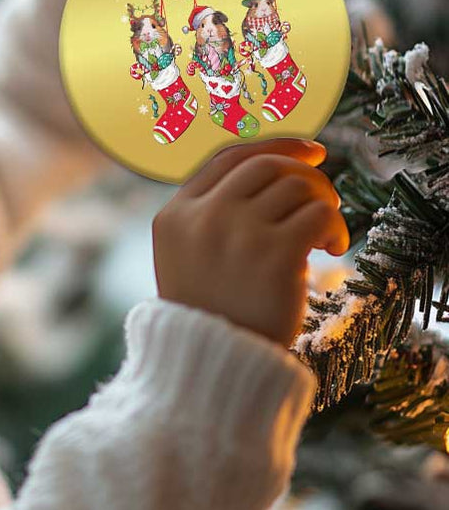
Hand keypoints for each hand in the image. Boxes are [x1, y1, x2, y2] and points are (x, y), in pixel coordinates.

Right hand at [152, 139, 349, 348]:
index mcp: (175, 215)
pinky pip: (320, 215)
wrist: (212, 364)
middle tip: (324, 198)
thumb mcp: (187, 257)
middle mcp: (202, 217)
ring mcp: (237, 233)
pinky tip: (332, 249)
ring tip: (326, 236)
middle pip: (266, 165)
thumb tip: (274, 169)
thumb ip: (209, 215)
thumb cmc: (209, 312)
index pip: (227, 158)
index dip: (274, 145)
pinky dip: (335, 226)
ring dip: (323, 203)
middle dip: (305, 174)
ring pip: (298, 186)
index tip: (308, 151)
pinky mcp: (274, 254)